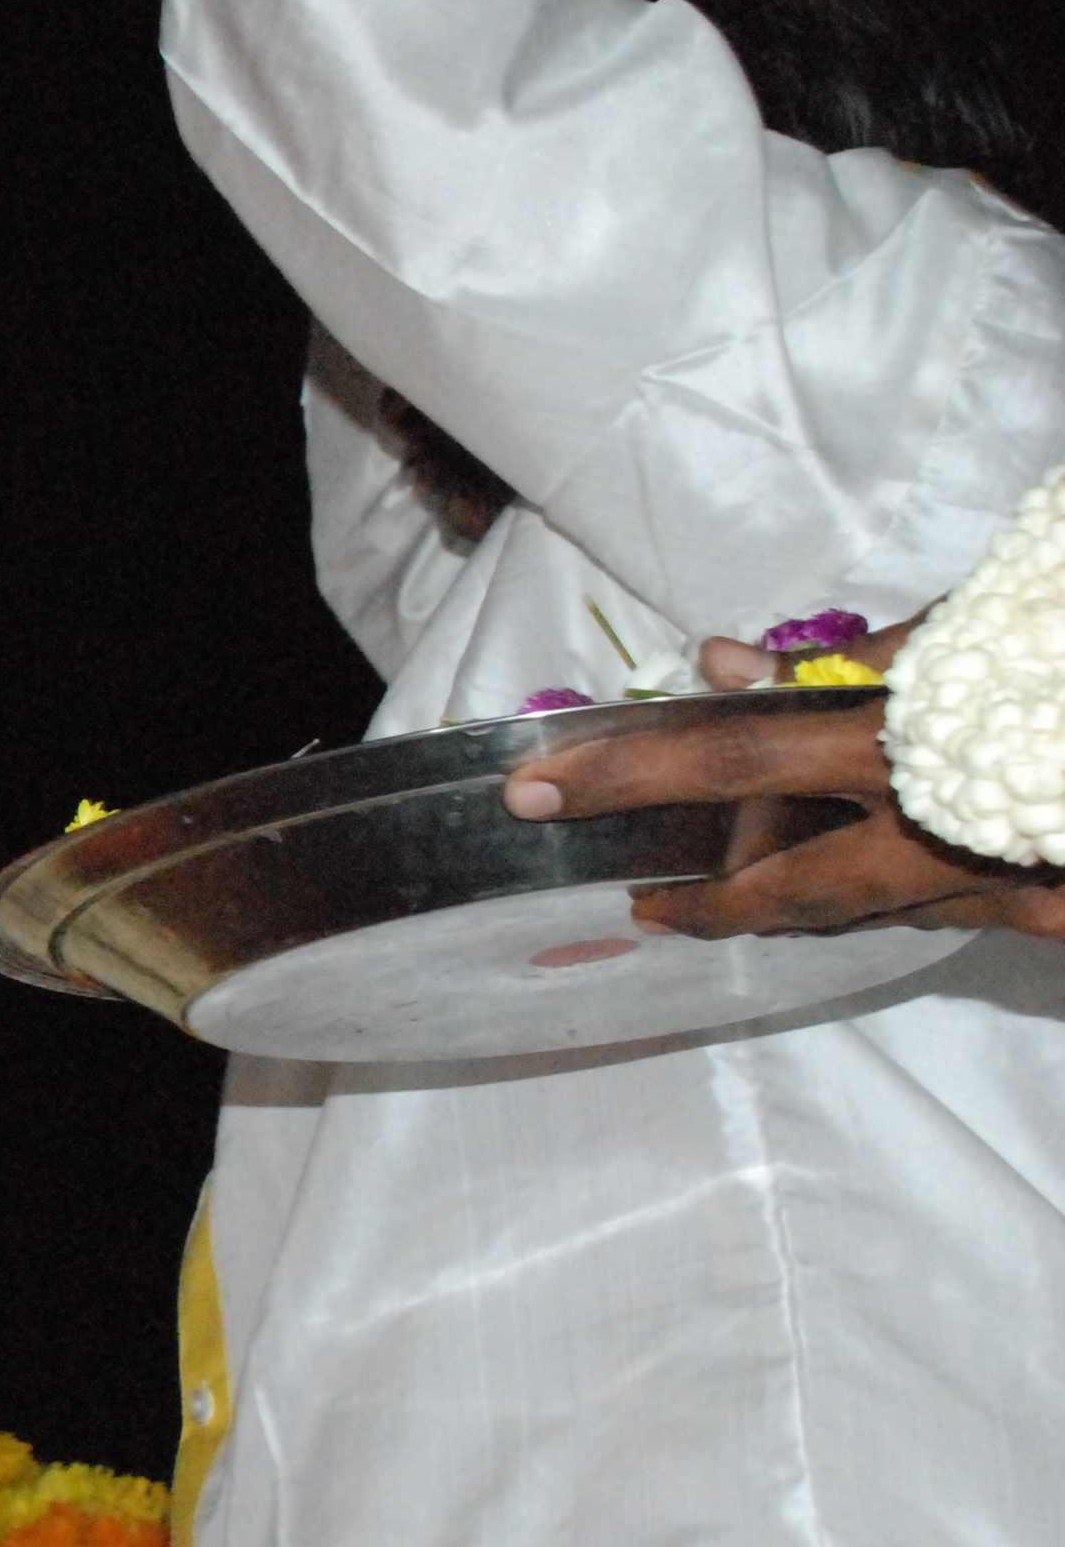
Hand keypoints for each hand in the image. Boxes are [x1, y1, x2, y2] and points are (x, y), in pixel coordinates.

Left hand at [500, 619, 1064, 937]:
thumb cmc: (1061, 647)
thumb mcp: (981, 628)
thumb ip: (855, 657)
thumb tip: (724, 664)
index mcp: (912, 743)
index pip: (732, 760)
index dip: (624, 775)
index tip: (534, 792)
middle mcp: (943, 831)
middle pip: (785, 891)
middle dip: (706, 903)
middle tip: (648, 899)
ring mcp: (1007, 888)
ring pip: (867, 910)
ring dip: (802, 892)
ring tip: (739, 873)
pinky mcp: (1053, 918)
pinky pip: (949, 911)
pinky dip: (900, 886)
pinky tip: (884, 861)